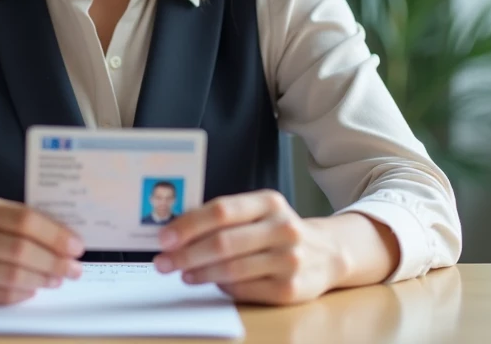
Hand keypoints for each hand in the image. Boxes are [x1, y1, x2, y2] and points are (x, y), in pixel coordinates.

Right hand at [0, 193, 84, 305]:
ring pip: (12, 276)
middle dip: (55, 261)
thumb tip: (64, 236)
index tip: (77, 245)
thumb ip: (17, 218)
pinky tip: (34, 288)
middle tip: (74, 267)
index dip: (56, 234)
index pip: (25, 220)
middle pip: (21, 251)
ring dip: (43, 279)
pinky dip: (23, 293)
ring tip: (57, 278)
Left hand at [153, 190, 343, 304]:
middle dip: (186, 253)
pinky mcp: (290, 289)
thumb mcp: (258, 211)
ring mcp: (288, 260)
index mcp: (269, 202)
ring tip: (182, 273)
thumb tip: (176, 228)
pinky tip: (209, 282)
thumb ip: (223, 216)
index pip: (221, 210)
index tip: (164, 237)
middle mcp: (282, 229)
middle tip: (163, 261)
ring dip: (199, 273)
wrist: (327, 253)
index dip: (188, 225)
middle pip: (223, 242)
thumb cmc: (277, 230)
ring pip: (231, 269)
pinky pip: (244, 289)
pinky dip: (221, 286)